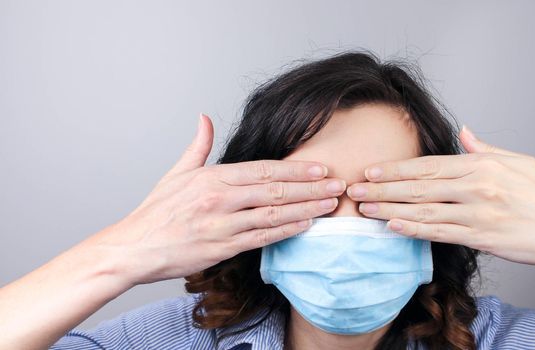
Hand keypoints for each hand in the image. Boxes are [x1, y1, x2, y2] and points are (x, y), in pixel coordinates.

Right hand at [85, 113, 345, 285]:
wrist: (133, 248)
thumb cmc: (155, 213)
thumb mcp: (175, 174)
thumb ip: (197, 146)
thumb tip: (205, 118)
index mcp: (212, 177)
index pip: (264, 170)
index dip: (295, 169)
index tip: (319, 168)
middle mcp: (219, 198)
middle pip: (275, 190)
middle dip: (310, 187)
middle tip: (337, 185)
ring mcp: (222, 224)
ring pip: (273, 214)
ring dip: (306, 209)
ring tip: (330, 204)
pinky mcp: (222, 248)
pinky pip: (261, 238)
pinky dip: (286, 231)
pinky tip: (306, 226)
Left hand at [346, 125, 534, 270]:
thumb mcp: (519, 161)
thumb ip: (485, 148)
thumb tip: (464, 131)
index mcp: (481, 164)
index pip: (428, 165)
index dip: (396, 168)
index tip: (371, 170)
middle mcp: (476, 185)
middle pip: (418, 185)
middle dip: (382, 187)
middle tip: (353, 188)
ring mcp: (478, 212)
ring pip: (423, 208)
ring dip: (389, 208)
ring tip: (363, 208)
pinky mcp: (482, 236)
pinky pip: (440, 232)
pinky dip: (413, 229)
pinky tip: (391, 227)